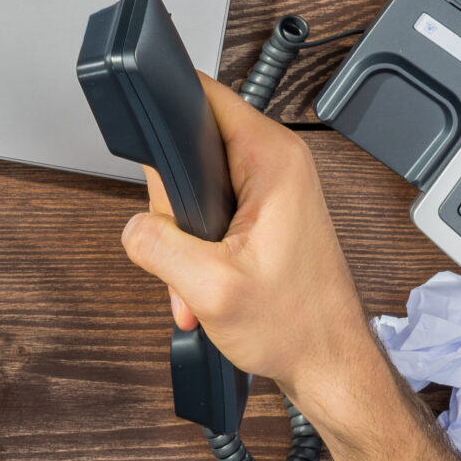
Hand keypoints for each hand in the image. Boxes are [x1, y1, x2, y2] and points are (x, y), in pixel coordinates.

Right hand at [114, 74, 460, 460]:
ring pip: (195, 187)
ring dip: (183, 238)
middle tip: (183, 248)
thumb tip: (133, 226)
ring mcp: (271, 192)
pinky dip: (197, 252)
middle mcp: (276, 166)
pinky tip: (204, 284)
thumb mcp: (210, 287)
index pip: (205, 96)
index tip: (154, 157)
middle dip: (171, 205)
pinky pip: (210, 216)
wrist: (327, 364)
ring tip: (197, 278)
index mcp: (272, 161)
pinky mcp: (264, 217)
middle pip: (189, 147)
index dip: (167, 118)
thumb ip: (157, 245)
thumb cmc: (296, 327)